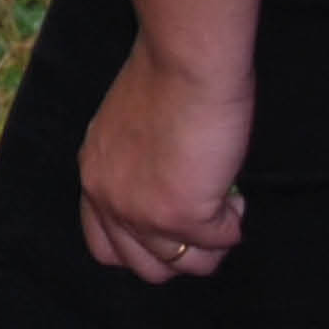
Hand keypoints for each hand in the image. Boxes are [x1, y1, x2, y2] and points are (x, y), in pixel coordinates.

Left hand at [75, 38, 252, 285]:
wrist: (184, 61)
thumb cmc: (166, 77)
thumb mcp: (130, 128)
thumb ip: (135, 167)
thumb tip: (168, 195)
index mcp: (93, 175)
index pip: (104, 246)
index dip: (143, 247)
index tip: (172, 229)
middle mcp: (109, 200)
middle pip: (145, 268)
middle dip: (182, 253)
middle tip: (206, 219)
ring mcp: (142, 213)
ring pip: (186, 266)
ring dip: (212, 244)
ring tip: (224, 205)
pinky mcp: (181, 215)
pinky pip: (220, 242)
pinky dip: (234, 224)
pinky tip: (235, 195)